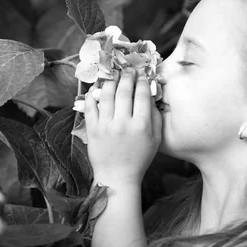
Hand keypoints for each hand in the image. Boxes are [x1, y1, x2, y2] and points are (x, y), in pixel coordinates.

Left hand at [84, 68, 161, 187]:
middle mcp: (123, 123)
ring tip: (113, 73)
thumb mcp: (156, 140)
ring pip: (106, 95)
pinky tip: (95, 87)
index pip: (142, 95)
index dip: (142, 81)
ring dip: (110, 80)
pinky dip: (92, 95)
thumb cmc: (139, 158)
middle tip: (128, 69)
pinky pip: (90, 107)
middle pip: (124, 91)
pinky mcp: (92, 129)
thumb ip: (156, 118)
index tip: (142, 75)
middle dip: (127, 76)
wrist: (117, 177)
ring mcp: (106, 125)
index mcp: (141, 125)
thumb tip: (152, 97)